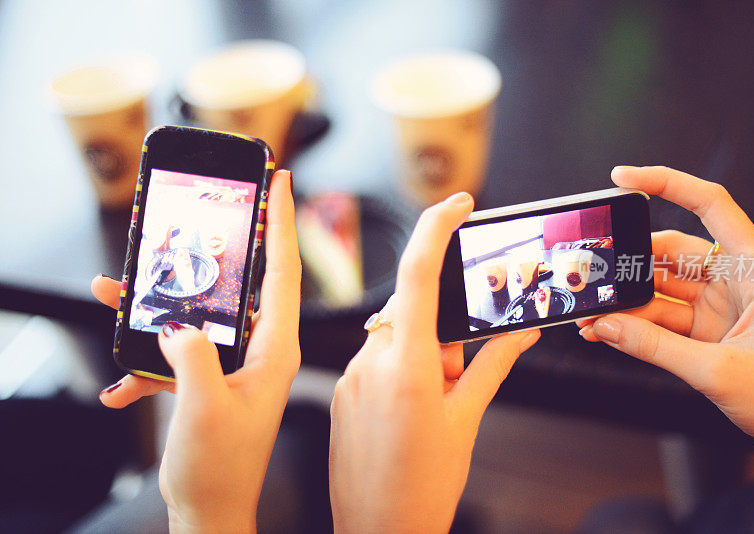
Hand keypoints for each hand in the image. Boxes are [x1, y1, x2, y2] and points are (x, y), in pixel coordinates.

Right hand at [92, 170, 300, 531]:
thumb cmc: (218, 469)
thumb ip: (192, 356)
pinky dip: (149, 356)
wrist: (208, 511)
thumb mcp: (203, 407)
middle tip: (202, 215)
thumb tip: (179, 325)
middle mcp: (261, 351)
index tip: (280, 181)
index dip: (281, 222)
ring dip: (159, 304)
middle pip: (242, 284)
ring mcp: (237, 364)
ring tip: (117, 290)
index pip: (284, 272)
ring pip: (201, 314)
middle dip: (213, 251)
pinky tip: (121, 379)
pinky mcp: (213, 378)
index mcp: (275, 351)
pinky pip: (180, 351)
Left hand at [329, 192, 539, 532]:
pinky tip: (408, 413)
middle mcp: (371, 361)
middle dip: (440, 329)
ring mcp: (351, 377)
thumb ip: (493, 365)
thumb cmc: (423, 488)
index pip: (420, 273)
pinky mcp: (341, 392)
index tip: (458, 205)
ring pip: (393, 336)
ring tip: (431, 407)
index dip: (438, 227)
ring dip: (419, 355)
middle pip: (412, 309)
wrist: (378, 533)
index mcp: (407, 364)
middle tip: (453, 378)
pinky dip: (399, 370)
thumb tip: (522, 335)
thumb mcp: (467, 420)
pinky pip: (375, 359)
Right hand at [577, 166, 753, 464]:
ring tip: (593, 313)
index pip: (711, 205)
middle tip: (592, 273)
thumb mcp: (718, 371)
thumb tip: (606, 325)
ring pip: (661, 287)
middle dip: (629, 263)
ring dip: (626, 301)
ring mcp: (720, 306)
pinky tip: (607, 331)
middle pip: (672, 251)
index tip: (624, 179)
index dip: (668, 183)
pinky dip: (634, 324)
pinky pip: (661, 317)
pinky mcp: (707, 331)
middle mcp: (737, 281)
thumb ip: (655, 347)